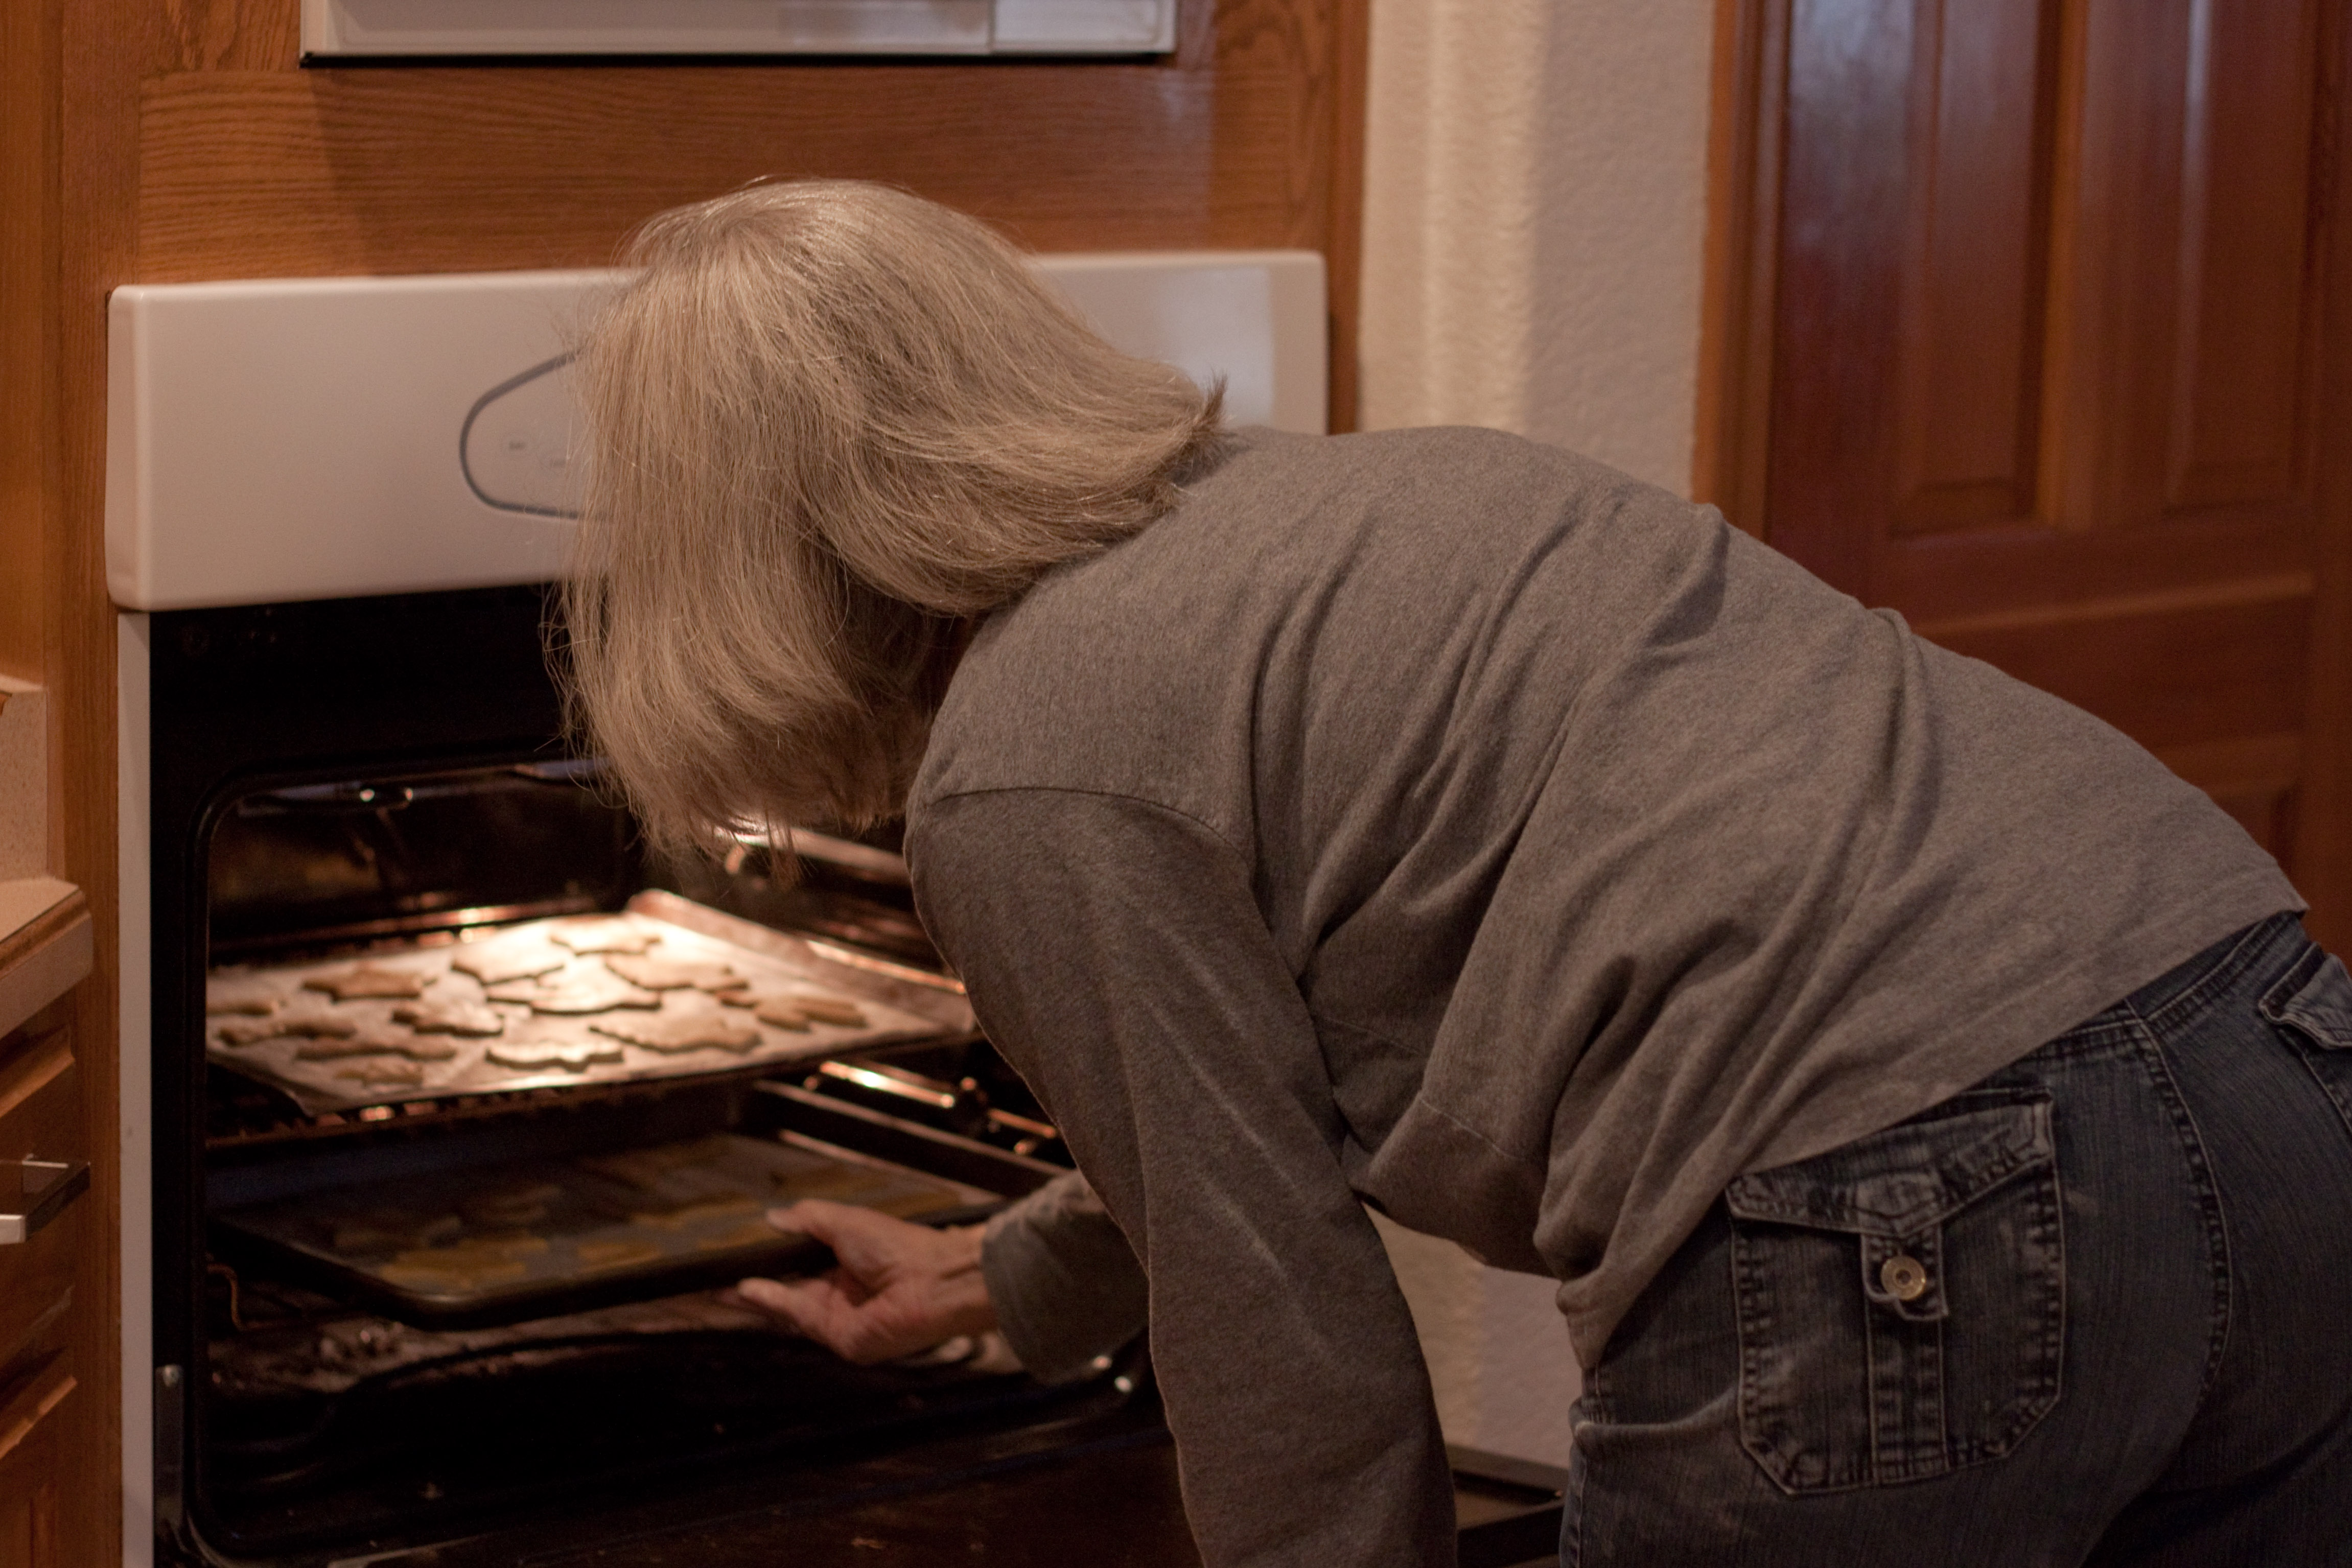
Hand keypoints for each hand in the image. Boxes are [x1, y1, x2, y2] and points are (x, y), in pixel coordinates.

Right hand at [733, 1199, 997, 1363]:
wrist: (933, 1279)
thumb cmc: (898, 1244)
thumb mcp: (846, 1221)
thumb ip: (808, 1219)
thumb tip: (772, 1217)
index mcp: (845, 1264)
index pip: (799, 1265)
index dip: (770, 1261)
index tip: (739, 1254)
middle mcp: (839, 1293)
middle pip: (787, 1292)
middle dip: (753, 1286)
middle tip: (716, 1277)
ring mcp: (838, 1318)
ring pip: (787, 1309)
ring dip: (755, 1298)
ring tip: (719, 1287)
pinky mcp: (839, 1338)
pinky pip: (800, 1319)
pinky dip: (773, 1304)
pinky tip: (748, 1290)